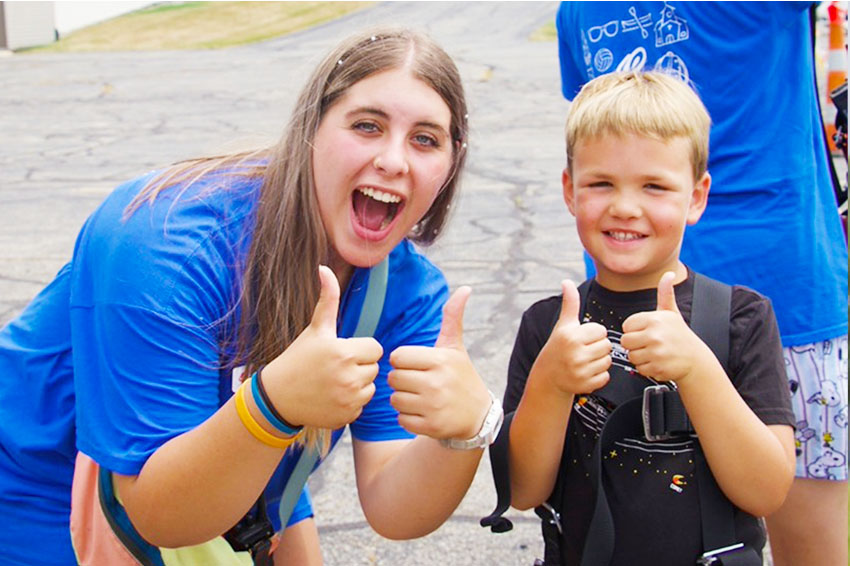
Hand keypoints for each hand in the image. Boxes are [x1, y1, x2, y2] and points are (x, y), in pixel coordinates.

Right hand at [263, 266, 382, 429]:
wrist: (277, 397)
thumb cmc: (298, 358)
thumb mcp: (315, 330)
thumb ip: (328, 299)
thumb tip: (324, 267)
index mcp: (343, 353)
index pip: (375, 348)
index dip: (360, 349)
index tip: (342, 351)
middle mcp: (348, 378)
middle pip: (374, 368)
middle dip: (359, 366)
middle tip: (335, 368)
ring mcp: (348, 400)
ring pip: (370, 388)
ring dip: (358, 385)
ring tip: (334, 382)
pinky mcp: (346, 417)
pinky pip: (361, 406)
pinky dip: (351, 403)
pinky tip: (332, 398)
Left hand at [388, 287, 490, 439]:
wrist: (478, 416)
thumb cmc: (461, 376)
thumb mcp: (456, 348)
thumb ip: (453, 318)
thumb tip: (465, 288)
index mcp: (440, 361)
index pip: (398, 357)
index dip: (404, 361)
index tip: (417, 365)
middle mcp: (436, 383)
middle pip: (393, 378)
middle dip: (402, 380)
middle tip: (418, 382)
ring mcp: (434, 407)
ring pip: (395, 399)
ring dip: (403, 399)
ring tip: (421, 397)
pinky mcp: (431, 427)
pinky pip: (401, 418)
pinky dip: (408, 417)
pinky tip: (424, 413)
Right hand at [532, 280, 610, 396]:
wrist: (548, 376)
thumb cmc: (558, 346)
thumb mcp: (563, 325)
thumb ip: (570, 303)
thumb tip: (566, 282)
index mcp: (571, 336)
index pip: (601, 330)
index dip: (593, 334)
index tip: (582, 338)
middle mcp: (575, 354)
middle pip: (607, 346)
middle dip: (598, 347)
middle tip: (584, 350)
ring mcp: (580, 371)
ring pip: (607, 361)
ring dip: (599, 361)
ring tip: (585, 361)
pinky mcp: (585, 385)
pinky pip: (605, 377)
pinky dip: (598, 376)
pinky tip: (586, 372)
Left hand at [620, 271, 708, 382]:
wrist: (696, 360)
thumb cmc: (680, 335)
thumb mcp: (671, 312)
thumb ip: (665, 293)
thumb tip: (669, 273)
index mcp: (655, 319)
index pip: (627, 325)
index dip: (634, 330)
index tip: (647, 332)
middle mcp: (655, 335)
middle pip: (626, 342)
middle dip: (635, 344)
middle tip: (650, 344)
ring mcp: (656, 352)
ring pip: (631, 356)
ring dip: (640, 357)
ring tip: (655, 353)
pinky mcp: (657, 368)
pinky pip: (639, 369)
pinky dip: (646, 368)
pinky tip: (658, 362)